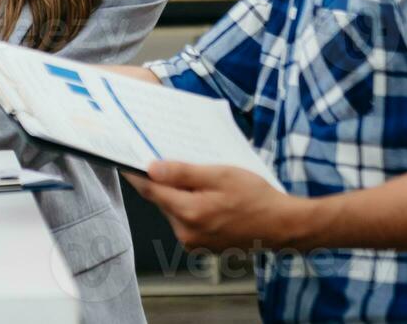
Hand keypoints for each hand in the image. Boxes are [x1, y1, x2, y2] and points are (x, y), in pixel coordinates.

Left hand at [126, 161, 312, 251]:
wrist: (282, 225)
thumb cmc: (256, 198)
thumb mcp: (219, 175)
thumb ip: (183, 173)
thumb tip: (151, 168)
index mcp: (189, 213)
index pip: (150, 190)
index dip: (137, 173)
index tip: (124, 160)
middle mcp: (186, 232)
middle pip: (162, 199)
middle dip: (164, 181)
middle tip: (175, 161)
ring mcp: (193, 242)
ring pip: (174, 209)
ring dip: (179, 194)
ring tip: (202, 181)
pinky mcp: (201, 245)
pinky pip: (186, 220)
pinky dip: (190, 206)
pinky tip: (208, 196)